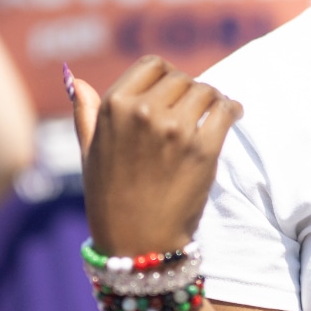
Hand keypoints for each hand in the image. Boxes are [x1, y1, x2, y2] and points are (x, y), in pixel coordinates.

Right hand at [71, 57, 242, 256]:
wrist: (136, 244)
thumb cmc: (109, 199)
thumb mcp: (89, 153)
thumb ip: (86, 114)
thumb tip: (76, 80)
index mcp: (115, 106)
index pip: (152, 65)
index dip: (166, 76)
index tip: (173, 91)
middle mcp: (143, 112)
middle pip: (181, 78)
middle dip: (189, 91)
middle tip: (194, 109)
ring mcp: (174, 129)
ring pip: (206, 91)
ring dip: (212, 100)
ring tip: (215, 111)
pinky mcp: (203, 148)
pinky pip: (226, 111)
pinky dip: (233, 109)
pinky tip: (233, 115)